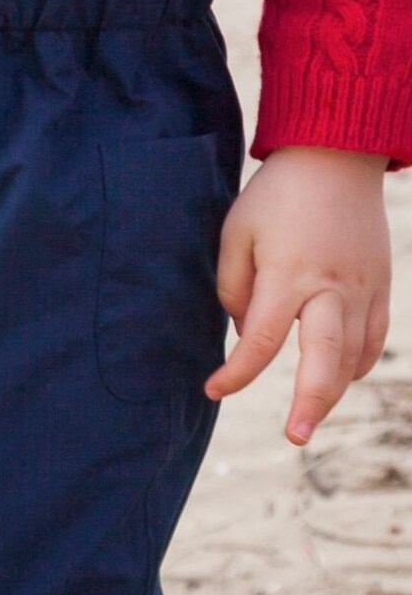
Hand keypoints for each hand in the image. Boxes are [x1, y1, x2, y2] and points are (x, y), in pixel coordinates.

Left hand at [208, 144, 392, 443]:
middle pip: (325, 360)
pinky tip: (338, 376)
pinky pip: (374, 338)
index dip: (235, 373)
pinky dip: (356, 363)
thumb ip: (233, 286)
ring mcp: (363, 289)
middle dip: (310, 404)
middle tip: (295, 437)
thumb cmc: (275, 196)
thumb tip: (243, 332)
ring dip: (330, 390)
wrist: (335, 157)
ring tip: (308, 414)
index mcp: (288, 274)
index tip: (213, 389)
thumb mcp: (236, 232)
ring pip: (353, 357)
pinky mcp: (381, 286)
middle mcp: (330, 288)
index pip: (259, 340)